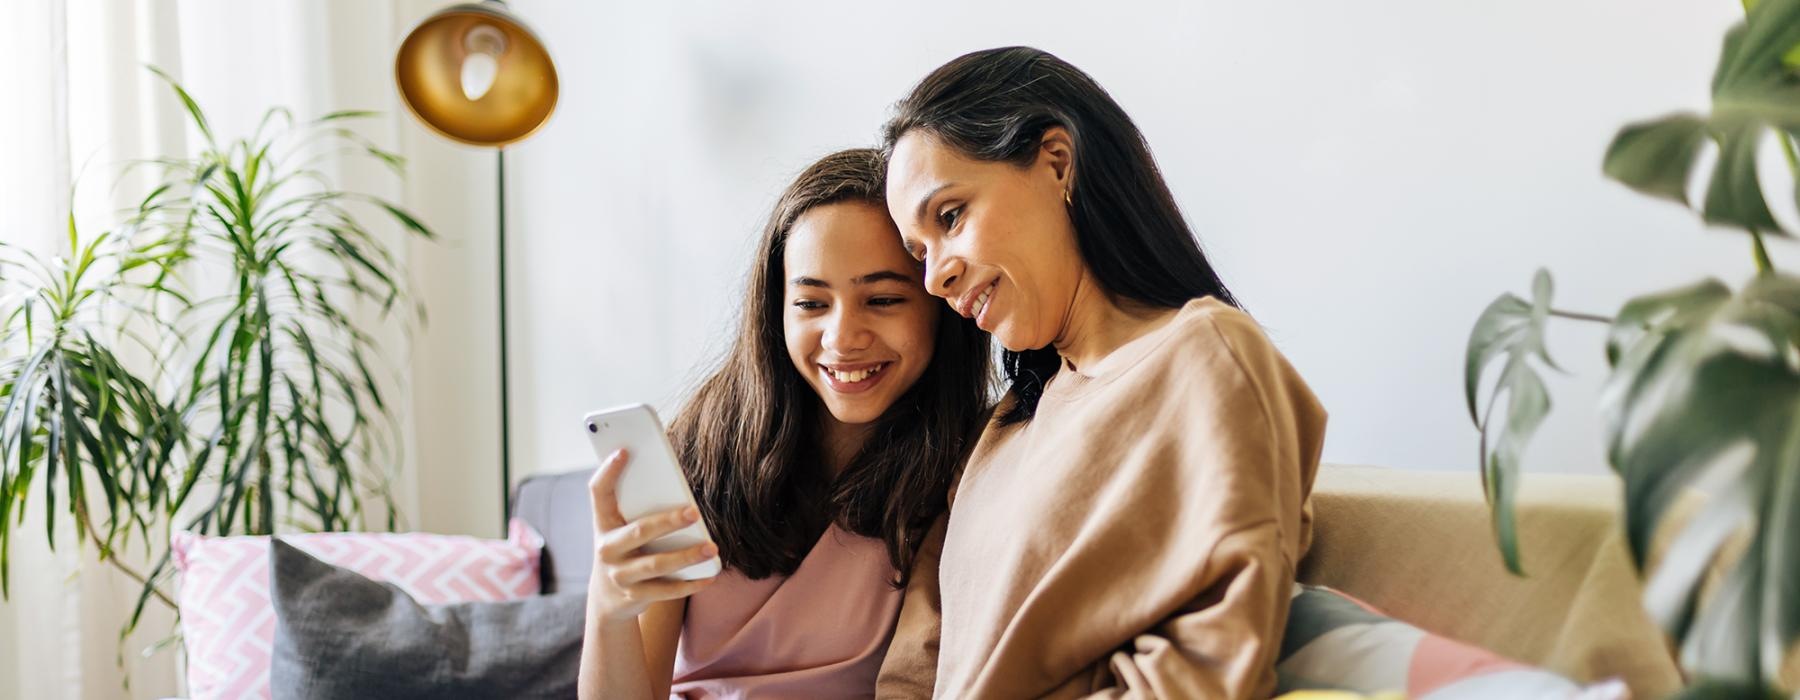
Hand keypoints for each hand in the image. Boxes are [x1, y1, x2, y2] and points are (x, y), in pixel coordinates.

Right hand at [587, 448, 717, 621]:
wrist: (607, 600)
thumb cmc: (625, 551)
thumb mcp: (620, 530)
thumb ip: (638, 510)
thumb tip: (679, 490)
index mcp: (603, 524)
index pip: (599, 493)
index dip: (608, 471)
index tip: (624, 450)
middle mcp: (607, 550)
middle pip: (639, 532)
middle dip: (668, 522)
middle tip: (694, 512)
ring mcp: (619, 576)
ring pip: (656, 565)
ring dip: (686, 557)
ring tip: (711, 548)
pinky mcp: (634, 597)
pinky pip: (666, 591)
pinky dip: (690, 584)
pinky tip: (709, 576)